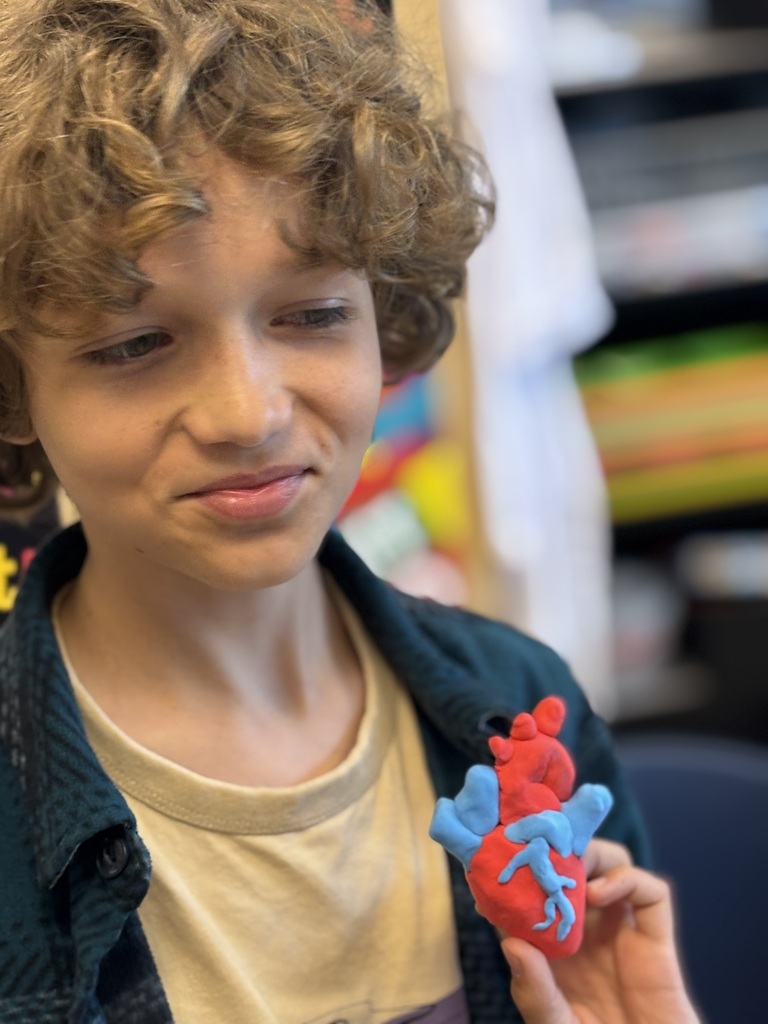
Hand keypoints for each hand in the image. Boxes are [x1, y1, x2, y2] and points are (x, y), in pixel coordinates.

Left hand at [501, 839, 700, 1023]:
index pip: (535, 890)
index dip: (519, 873)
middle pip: (574, 865)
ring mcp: (622, 927)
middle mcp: (588, 927)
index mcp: (555, 942)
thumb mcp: (552, 1023)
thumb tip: (511, 944)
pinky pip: (651, 892)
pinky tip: (599, 892)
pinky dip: (626, 878)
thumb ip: (533, 991)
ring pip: (611, 864)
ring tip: (568, 868)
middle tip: (538, 847)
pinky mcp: (655, 936)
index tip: (498, 862)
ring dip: (589, 854)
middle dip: (557, 849)